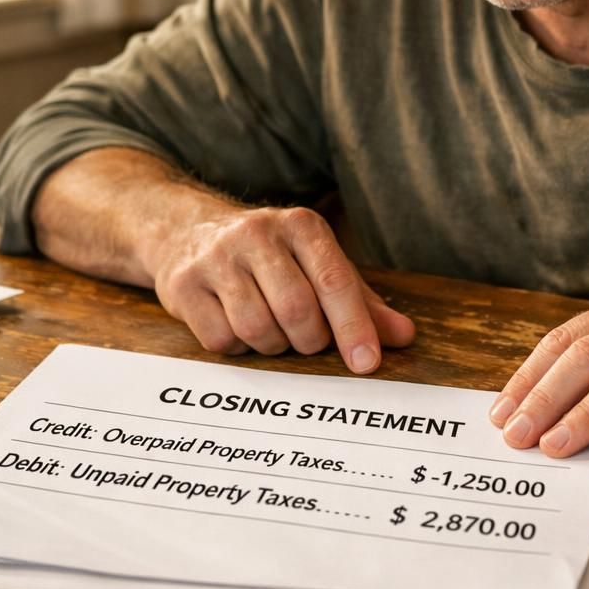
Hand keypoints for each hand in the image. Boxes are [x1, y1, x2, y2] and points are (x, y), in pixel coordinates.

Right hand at [150, 206, 414, 372]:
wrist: (185, 232)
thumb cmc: (270, 258)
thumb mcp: (317, 265)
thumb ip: (361, 301)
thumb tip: (405, 337)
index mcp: (301, 225)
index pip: (334, 281)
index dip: (353, 326)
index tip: (367, 363)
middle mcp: (257, 233)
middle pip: (297, 310)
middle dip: (309, 340)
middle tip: (308, 341)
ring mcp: (216, 257)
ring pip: (257, 328)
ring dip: (273, 346)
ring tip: (273, 331)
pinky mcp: (183, 285)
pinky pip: (221, 340)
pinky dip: (237, 348)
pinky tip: (237, 327)